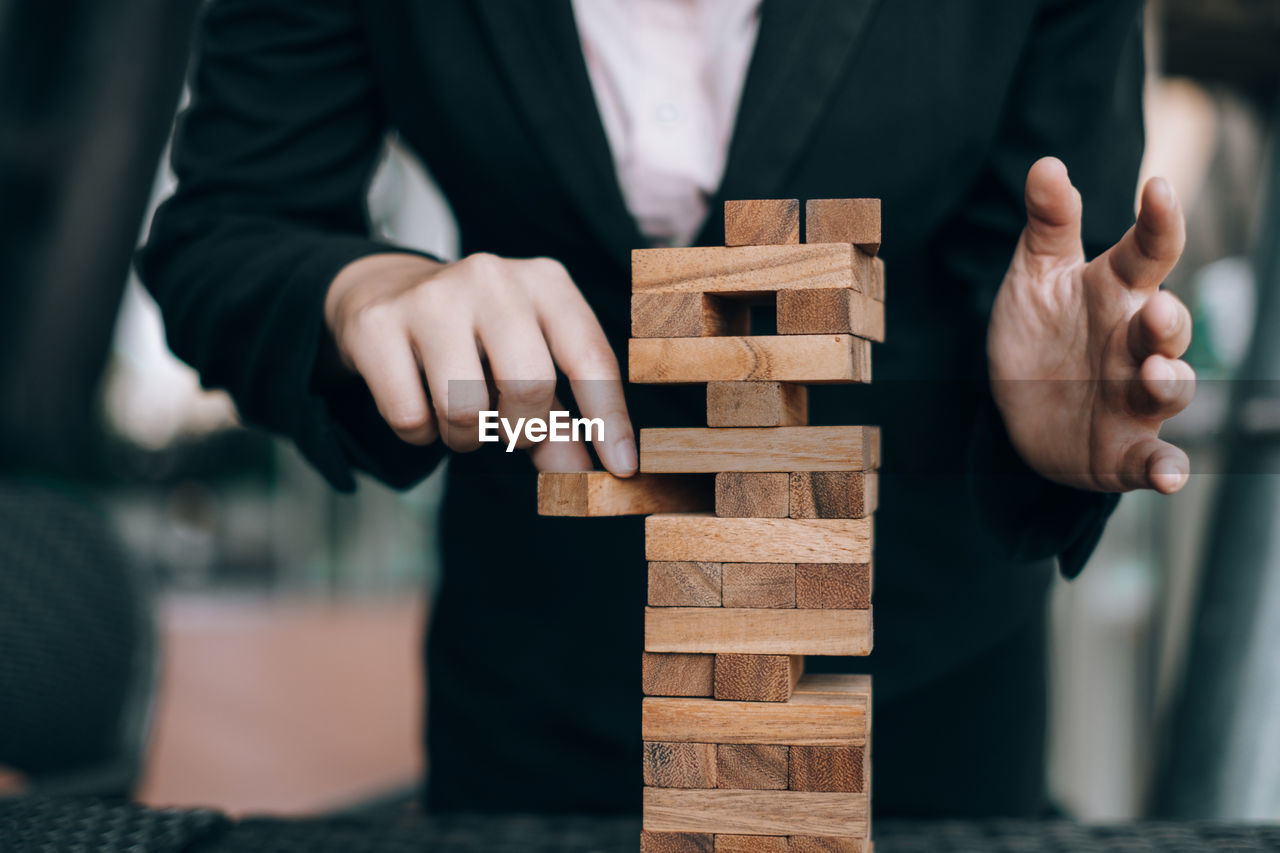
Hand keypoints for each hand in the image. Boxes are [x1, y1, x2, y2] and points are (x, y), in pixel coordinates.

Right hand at [324, 252, 636, 474]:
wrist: (386, 289)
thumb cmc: (477, 337)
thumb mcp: (528, 362)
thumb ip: (559, 422)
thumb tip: (588, 481)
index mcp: (545, 282)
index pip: (590, 356)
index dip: (609, 419)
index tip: (621, 470)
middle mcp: (492, 278)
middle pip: (529, 386)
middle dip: (523, 430)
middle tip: (509, 431)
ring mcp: (432, 296)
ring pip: (465, 408)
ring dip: (467, 437)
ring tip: (462, 415)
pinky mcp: (378, 325)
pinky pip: (410, 417)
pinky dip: (420, 434)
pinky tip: (420, 406)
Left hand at [987, 157, 1193, 493]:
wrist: (1016, 410)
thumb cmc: (1038, 333)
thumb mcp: (1034, 277)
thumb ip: (1048, 225)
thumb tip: (1046, 163)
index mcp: (1116, 293)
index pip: (1149, 251)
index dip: (1158, 221)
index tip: (1157, 189)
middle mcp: (1135, 344)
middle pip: (1169, 326)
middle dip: (1168, 319)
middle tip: (1153, 309)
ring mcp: (1135, 399)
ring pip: (1171, 389)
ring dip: (1169, 382)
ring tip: (1154, 373)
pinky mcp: (1124, 451)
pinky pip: (1155, 461)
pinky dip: (1166, 469)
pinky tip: (1170, 477)